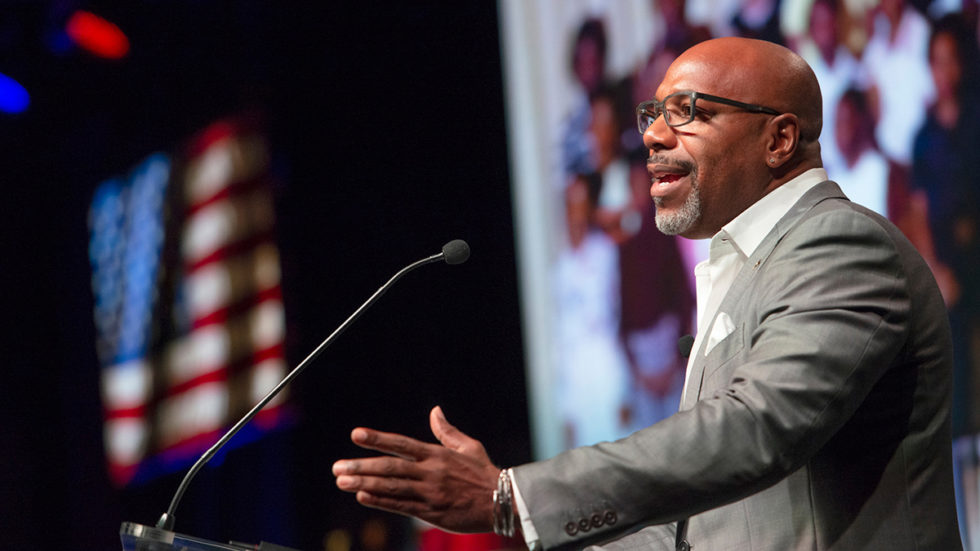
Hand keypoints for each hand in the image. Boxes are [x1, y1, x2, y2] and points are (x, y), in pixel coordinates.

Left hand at [332, 406, 501, 532]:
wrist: (502, 502)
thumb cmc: (484, 473)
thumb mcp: (468, 447)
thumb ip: (447, 431)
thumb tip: (435, 411)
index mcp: (437, 454)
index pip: (402, 444)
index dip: (378, 439)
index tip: (356, 435)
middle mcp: (430, 472)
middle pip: (390, 467)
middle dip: (361, 466)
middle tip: (336, 467)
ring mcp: (429, 493)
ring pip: (391, 487)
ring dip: (364, 483)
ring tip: (341, 481)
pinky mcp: (431, 512)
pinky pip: (401, 506)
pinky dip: (380, 501)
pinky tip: (362, 496)